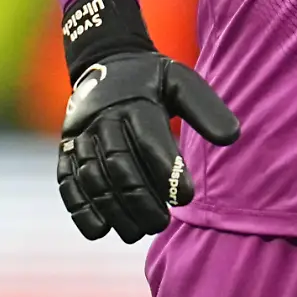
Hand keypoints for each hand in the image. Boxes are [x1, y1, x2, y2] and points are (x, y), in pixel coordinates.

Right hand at [58, 51, 239, 242]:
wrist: (106, 63)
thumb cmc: (153, 80)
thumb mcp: (181, 82)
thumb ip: (206, 109)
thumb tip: (232, 137)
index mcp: (135, 100)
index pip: (149, 138)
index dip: (167, 170)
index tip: (188, 197)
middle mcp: (102, 118)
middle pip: (119, 163)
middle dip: (140, 197)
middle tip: (163, 223)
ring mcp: (79, 135)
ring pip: (92, 177)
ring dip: (114, 209)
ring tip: (139, 232)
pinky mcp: (64, 150)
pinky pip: (67, 182)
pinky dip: (80, 209)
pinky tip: (100, 231)